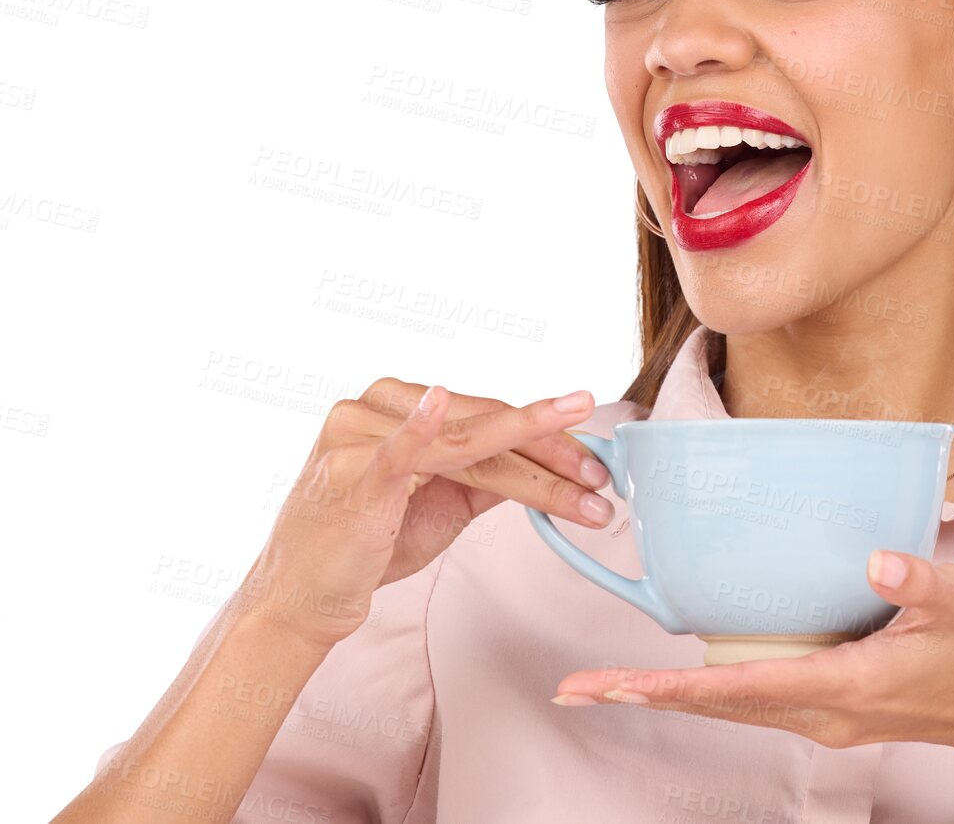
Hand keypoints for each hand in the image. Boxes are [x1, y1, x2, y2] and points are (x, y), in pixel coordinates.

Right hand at [239, 379, 613, 650]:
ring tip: (583, 491)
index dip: (547, 436)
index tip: (593, 462)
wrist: (303, 600)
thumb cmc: (368, 545)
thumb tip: (550, 460)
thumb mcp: (442, 502)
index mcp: (399, 403)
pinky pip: (394, 447)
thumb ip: (487, 474)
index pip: (487, 416)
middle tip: (601, 478)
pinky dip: (420, 425)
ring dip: (534, 473)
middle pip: (485, 426)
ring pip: (468, 447)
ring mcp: (361, 434)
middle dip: (551, 455)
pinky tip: (441, 402)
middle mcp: (378, 405)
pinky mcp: (351, 472)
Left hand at [551, 548, 953, 764]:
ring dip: (669, 696)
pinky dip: (708, 690)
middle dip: (647, 697)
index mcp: (851, 685)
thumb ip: (924, 579)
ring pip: (731, 707)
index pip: (745, 689)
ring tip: (609, 686)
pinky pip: (755, 699)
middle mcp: (826, 710)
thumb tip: (876, 559)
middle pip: (719, 706)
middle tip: (577, 690)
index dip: (677, 688)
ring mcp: (827, 713)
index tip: (620, 686)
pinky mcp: (834, 703)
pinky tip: (684, 676)